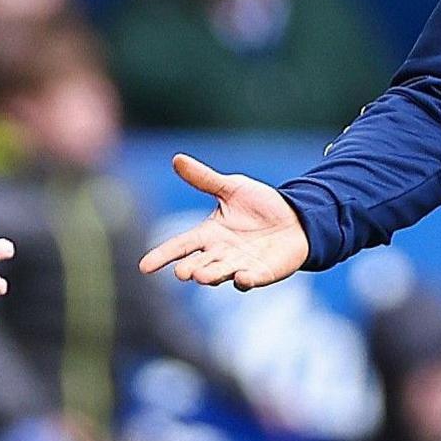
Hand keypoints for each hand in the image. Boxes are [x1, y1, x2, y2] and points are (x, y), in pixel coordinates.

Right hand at [139, 153, 308, 290]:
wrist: (295, 218)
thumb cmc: (261, 204)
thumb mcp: (231, 188)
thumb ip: (204, 179)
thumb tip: (177, 159)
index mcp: (209, 234)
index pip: (181, 245)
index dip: (163, 255)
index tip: (144, 267)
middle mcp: (221, 253)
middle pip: (200, 264)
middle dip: (191, 269)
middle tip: (182, 272)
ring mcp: (240, 265)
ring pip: (221, 274)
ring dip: (212, 276)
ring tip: (201, 277)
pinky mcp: (261, 273)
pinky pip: (251, 279)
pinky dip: (245, 281)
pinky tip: (241, 278)